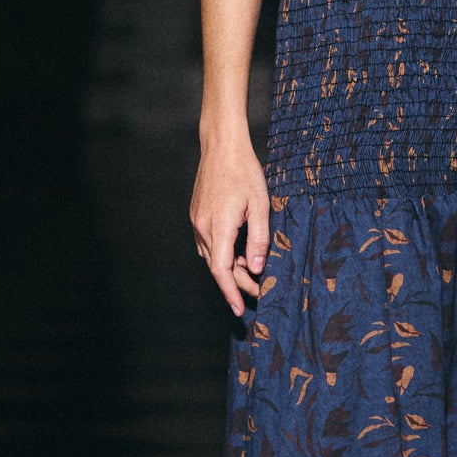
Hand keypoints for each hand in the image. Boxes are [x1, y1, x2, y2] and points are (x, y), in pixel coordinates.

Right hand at [191, 125, 269, 316]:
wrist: (222, 146)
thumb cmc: (244, 172)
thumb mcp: (260, 206)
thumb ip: (259, 239)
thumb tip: (255, 268)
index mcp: (218, 227)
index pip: (222, 272)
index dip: (231, 293)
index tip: (238, 310)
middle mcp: (202, 228)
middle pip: (217, 268)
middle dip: (236, 284)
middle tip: (257, 291)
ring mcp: (196, 221)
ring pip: (211, 256)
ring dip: (229, 268)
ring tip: (250, 271)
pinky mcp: (196, 215)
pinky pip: (208, 243)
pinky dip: (222, 254)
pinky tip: (237, 252)